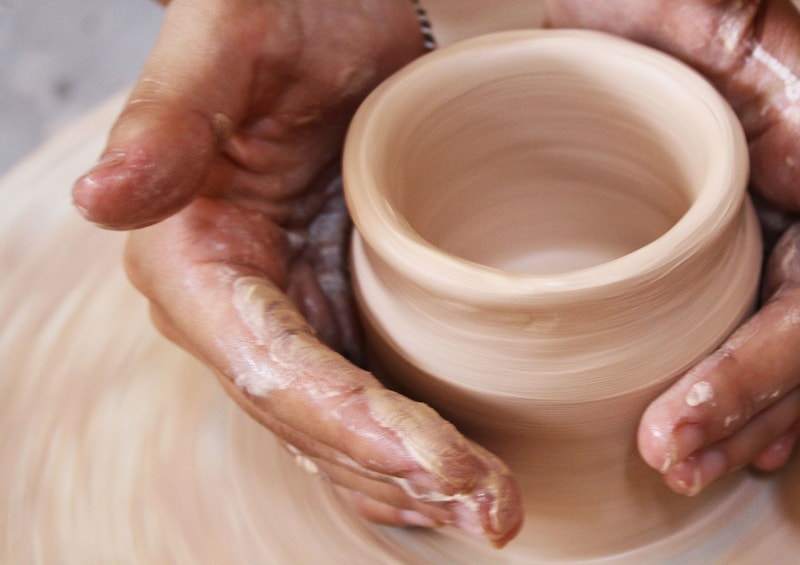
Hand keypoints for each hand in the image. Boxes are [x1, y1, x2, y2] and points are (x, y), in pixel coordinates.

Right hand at [72, 0, 520, 545]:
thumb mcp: (228, 39)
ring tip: (495, 510)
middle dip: (404, 474)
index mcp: (197, 259)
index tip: (440, 464)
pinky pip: (367, 403)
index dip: (355, 427)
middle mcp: (238, 308)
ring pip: (342, 434)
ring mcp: (292, 318)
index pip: (274, 370)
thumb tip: (102, 199)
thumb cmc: (282, 10)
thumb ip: (168, 118)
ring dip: (415, 482)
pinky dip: (411, 450)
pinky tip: (462, 475)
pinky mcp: (339, 313)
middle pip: (316, 421)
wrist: (335, 5)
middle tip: (497, 510)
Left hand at [546, 0, 799, 498]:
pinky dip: (725, 397)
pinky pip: (731, 335)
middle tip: (673, 453)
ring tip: (676, 466)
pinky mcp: (708, 254)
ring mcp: (759, 230)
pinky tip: (707, 443)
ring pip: (770, 346)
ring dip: (735, 418)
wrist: (601, 8)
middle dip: (752, 401)